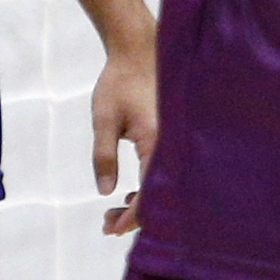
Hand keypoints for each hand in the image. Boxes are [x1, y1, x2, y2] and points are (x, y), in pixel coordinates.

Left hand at [88, 35, 157, 234]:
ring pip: (163, 187)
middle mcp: (173, 147)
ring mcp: (175, 143)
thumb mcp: (104, 119)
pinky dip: (149, 188)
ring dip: (140, 204)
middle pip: (160, 198)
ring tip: (112, 211)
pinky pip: (165, 173)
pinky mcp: (172, 140)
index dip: (131, 218)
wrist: (139, 51)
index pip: (149, 196)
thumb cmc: (119, 82)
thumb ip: (104, 157)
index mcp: (158, 143)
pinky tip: (129, 192)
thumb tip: (106, 193)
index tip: (110, 228)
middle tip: (106, 224)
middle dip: (134, 217)